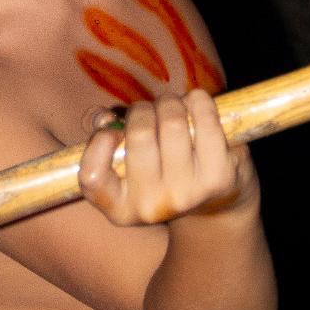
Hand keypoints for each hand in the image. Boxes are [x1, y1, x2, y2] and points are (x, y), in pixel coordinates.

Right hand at [78, 89, 258, 226]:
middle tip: (151, 111)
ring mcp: (186, 194)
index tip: (112, 130)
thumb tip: (106, 117)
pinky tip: (197, 104)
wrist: (217, 200)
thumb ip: (108, 139)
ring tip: (175, 108)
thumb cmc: (163, 173)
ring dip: (171, 103)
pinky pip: (204, 120)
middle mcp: (151, 207)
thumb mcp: (129, 166)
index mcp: (120, 209)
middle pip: (139, 134)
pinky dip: (199, 101)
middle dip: (143, 109)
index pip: (92, 177)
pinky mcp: (218, 177)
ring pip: (172, 122)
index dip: (98, 143)